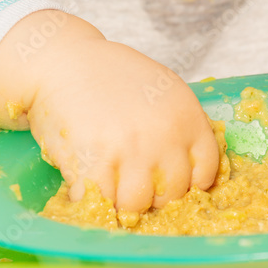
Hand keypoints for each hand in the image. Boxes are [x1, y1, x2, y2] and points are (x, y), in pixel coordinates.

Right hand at [0, 11, 218, 215]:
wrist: (62, 62)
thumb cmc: (111, 76)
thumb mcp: (163, 90)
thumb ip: (181, 127)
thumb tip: (191, 174)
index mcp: (187, 117)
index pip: (206, 172)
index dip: (188, 184)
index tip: (170, 183)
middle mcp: (164, 135)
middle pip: (173, 195)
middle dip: (153, 195)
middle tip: (132, 182)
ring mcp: (129, 151)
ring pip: (137, 205)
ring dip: (121, 203)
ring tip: (109, 186)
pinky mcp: (92, 163)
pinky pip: (100, 204)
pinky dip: (91, 203)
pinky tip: (86, 187)